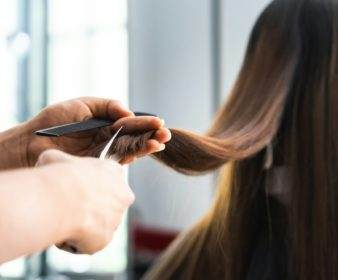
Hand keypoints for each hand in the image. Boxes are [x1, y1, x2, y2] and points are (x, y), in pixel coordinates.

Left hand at [14, 97, 170, 166]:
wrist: (32, 142)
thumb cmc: (53, 121)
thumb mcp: (82, 104)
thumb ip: (107, 105)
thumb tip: (128, 113)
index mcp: (105, 124)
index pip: (130, 123)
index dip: (145, 123)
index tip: (160, 122)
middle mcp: (108, 139)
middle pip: (135, 138)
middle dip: (152, 136)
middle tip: (166, 135)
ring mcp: (104, 153)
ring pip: (131, 150)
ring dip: (147, 146)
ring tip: (161, 142)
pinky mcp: (99, 165)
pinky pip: (120, 160)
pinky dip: (134, 155)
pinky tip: (146, 150)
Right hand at [36, 149, 134, 254]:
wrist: (60, 200)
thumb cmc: (58, 175)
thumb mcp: (55, 157)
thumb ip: (60, 161)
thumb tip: (49, 163)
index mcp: (114, 171)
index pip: (105, 179)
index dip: (87, 184)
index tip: (73, 187)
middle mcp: (123, 195)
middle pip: (105, 204)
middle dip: (89, 207)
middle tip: (67, 206)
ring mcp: (116, 219)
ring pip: (97, 224)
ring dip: (82, 225)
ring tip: (64, 219)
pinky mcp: (106, 239)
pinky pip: (88, 243)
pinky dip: (75, 242)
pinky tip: (64, 232)